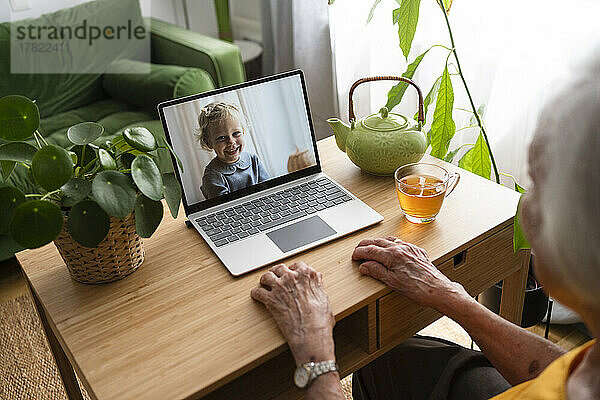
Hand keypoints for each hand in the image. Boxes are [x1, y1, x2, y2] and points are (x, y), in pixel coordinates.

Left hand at [250, 262, 335, 364]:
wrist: (311, 334)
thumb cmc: (320, 320)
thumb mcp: (324, 298)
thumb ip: (318, 286)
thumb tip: (317, 280)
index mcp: (307, 276)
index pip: (298, 265)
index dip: (294, 268)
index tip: (292, 272)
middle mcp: (292, 278)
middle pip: (280, 268)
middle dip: (277, 272)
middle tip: (276, 277)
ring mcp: (280, 287)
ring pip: (267, 276)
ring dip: (265, 280)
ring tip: (264, 284)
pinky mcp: (270, 300)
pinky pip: (258, 292)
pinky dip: (256, 294)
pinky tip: (257, 296)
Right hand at [352, 237, 468, 310]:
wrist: (438, 289)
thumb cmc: (418, 288)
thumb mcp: (392, 282)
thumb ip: (376, 271)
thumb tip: (365, 266)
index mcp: (392, 255)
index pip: (370, 250)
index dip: (359, 253)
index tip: (355, 256)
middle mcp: (401, 248)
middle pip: (377, 242)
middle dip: (365, 245)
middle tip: (358, 251)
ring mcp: (409, 248)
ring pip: (389, 240)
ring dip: (377, 243)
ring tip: (371, 247)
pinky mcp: (417, 251)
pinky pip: (400, 242)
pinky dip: (390, 243)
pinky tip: (390, 248)